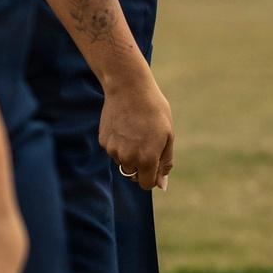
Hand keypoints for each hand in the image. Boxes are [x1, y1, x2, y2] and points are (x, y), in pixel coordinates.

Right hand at [98, 67, 173, 192]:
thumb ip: (165, 162)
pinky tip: (123, 124)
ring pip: (122, 161)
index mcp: (147, 159)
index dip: (151, 176)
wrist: (128, 87)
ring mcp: (113, 150)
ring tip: (134, 129)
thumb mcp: (168, 135)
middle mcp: (128, 158)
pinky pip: (112, 149)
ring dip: (128, 153)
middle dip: (140, 164)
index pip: (146, 184)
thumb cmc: (153, 109)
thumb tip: (161, 185)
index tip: (153, 162)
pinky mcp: (104, 140)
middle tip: (145, 140)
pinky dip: (118, 142)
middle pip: (133, 174)